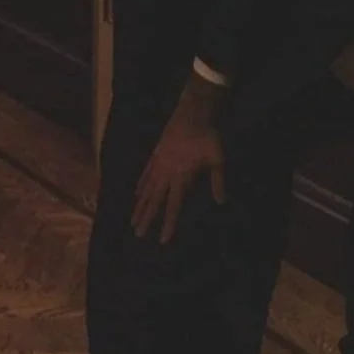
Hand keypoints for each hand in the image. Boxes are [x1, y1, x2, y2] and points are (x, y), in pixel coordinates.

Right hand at [131, 86, 224, 244]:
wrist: (192, 113)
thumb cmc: (207, 137)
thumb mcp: (217, 159)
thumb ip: (218, 181)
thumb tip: (221, 202)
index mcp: (181, 178)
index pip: (173, 206)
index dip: (168, 224)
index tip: (162, 240)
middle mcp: (166, 175)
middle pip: (155, 201)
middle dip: (146, 219)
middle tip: (137, 234)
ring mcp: (159, 164)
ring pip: (147, 189)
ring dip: (140, 206)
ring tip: (132, 220)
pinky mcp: (156, 154)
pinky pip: (146, 173)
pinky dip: (141, 185)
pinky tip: (136, 194)